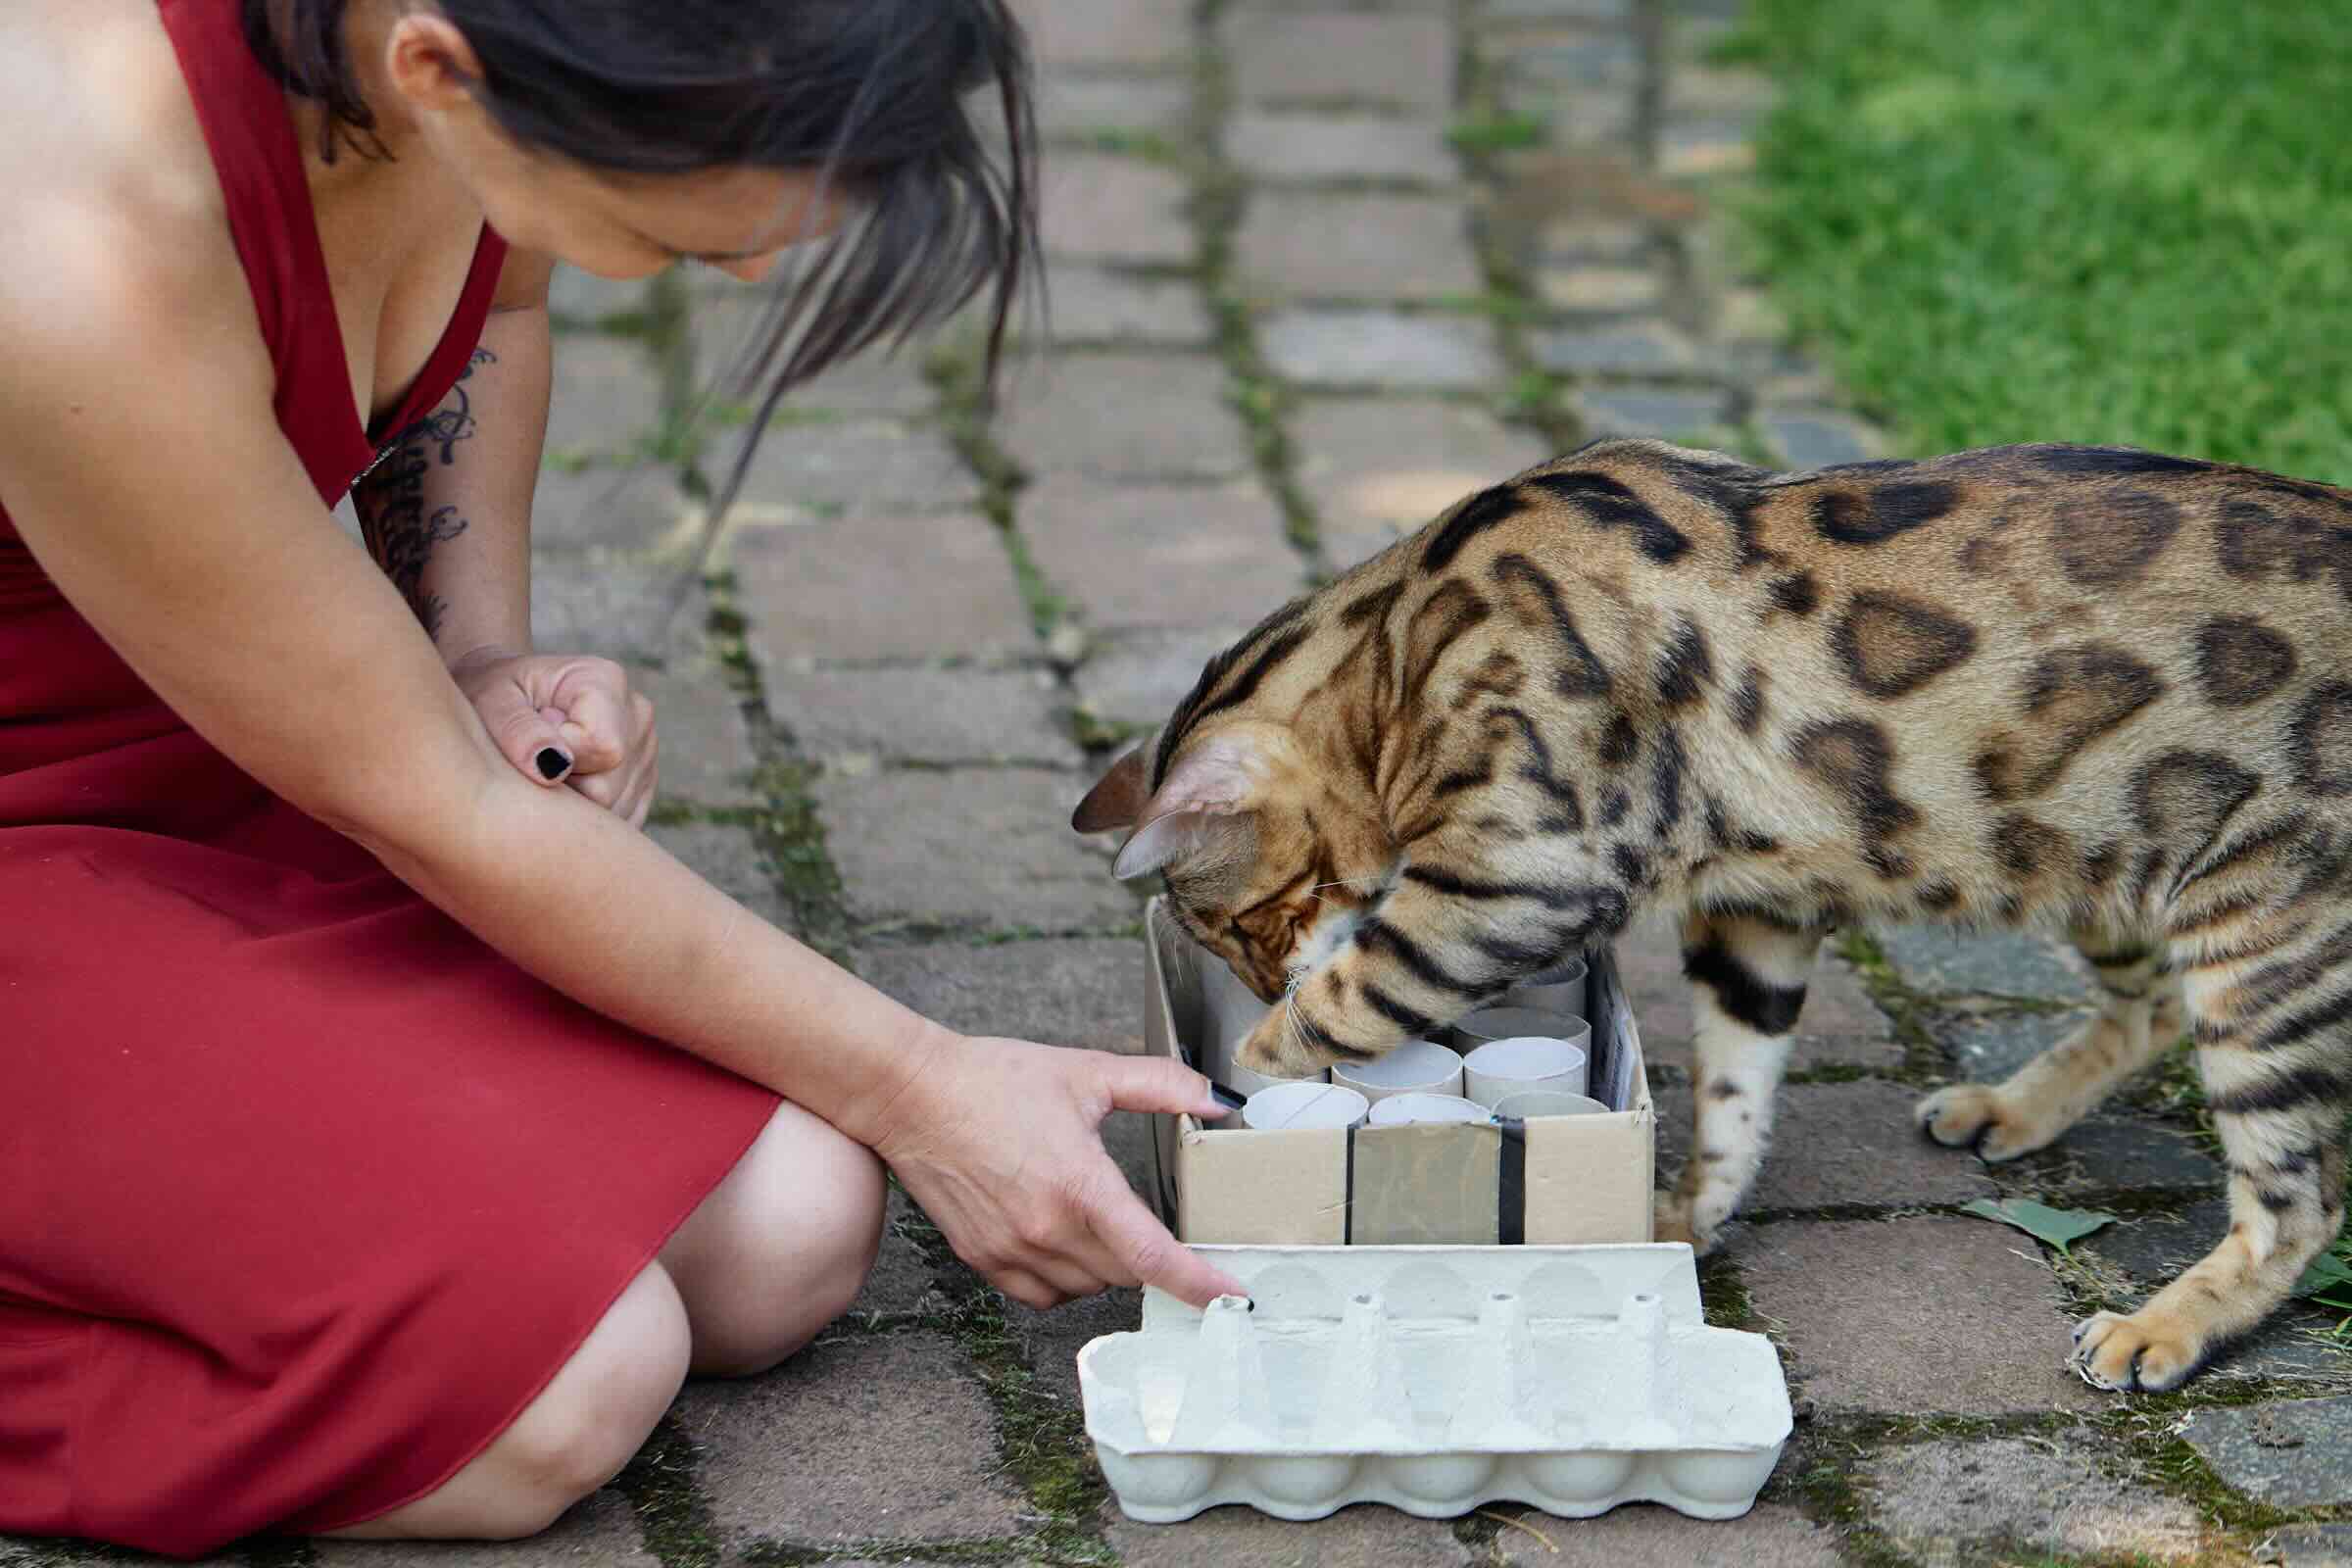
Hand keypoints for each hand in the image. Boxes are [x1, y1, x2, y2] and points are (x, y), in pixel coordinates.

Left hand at [453, 647, 658, 825]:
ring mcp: (646, 751)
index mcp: (607, 682)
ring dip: (571, 807)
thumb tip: (553, 769)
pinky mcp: (643, 782)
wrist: (505, 697)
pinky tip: (562, 788)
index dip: (555, 760)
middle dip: (561, 788)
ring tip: (543, 770)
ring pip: (615, 811)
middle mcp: (637, 715)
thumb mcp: (490, 701)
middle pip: (608, 788)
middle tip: (529, 760)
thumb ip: (518, 730)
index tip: (526, 739)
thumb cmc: (492, 694)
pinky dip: (587, 819)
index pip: (603, 748)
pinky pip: (622, 821)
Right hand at [869, 1031, 1246, 1310]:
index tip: (1234, 1296)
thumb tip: (1219, 1101)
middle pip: (1126, 1275)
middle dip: (1153, 1259)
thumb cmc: (995, 1079)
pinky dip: (1067, 1281)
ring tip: (1104, 1223)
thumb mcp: (1088, 1072)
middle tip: (1162, 1231)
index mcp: (1080, 1185)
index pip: (1152, 1256)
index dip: (1199, 1284)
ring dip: (1110, 1268)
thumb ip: (1162, 1086)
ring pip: (1087, 1289)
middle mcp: (1046, 1229)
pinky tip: (1067, 1243)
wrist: (911, 1095)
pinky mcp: (982, 1258)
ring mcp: (1010, 1250)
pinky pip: (1043, 1294)